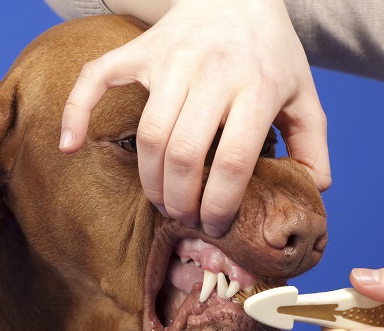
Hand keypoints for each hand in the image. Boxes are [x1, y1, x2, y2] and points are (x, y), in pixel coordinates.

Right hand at [59, 0, 330, 235]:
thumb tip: (312, 188)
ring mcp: (169, 59)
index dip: (221, 204)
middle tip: (186, 218)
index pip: (232, 160)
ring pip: (149, 135)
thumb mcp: (303, 92)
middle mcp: (210, 72)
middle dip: (181, 201)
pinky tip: (70, 146)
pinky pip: (96, 79)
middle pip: (184, 155)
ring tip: (162, 200)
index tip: (215, 225)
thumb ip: (312, 142)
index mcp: (255, 87)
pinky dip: (76, 113)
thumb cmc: (269, 51)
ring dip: (150, 181)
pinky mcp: (139, 51)